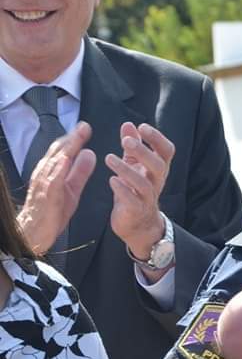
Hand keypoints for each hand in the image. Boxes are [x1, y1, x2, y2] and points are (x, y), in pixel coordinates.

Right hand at [17, 122, 95, 254]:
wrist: (34, 232)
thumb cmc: (52, 211)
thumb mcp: (72, 189)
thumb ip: (80, 171)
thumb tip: (90, 153)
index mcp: (52, 171)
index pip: (63, 150)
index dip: (74, 138)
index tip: (86, 127)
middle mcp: (45, 173)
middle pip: (58, 152)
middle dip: (71, 138)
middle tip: (84, 126)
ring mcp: (44, 184)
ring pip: (54, 162)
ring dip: (66, 148)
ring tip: (78, 137)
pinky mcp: (46, 196)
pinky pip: (51, 180)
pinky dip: (58, 169)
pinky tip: (66, 160)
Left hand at [105, 122, 174, 269]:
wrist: (137, 223)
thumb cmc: (135, 191)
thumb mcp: (135, 166)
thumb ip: (133, 147)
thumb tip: (129, 124)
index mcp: (158, 169)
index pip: (167, 151)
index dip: (157, 138)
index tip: (142, 127)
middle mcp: (156, 182)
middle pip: (158, 165)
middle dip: (143, 151)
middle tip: (126, 141)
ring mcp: (147, 197)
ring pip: (144, 183)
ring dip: (127, 170)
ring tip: (109, 158)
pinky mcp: (136, 210)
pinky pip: (132, 200)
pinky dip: (122, 190)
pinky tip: (111, 181)